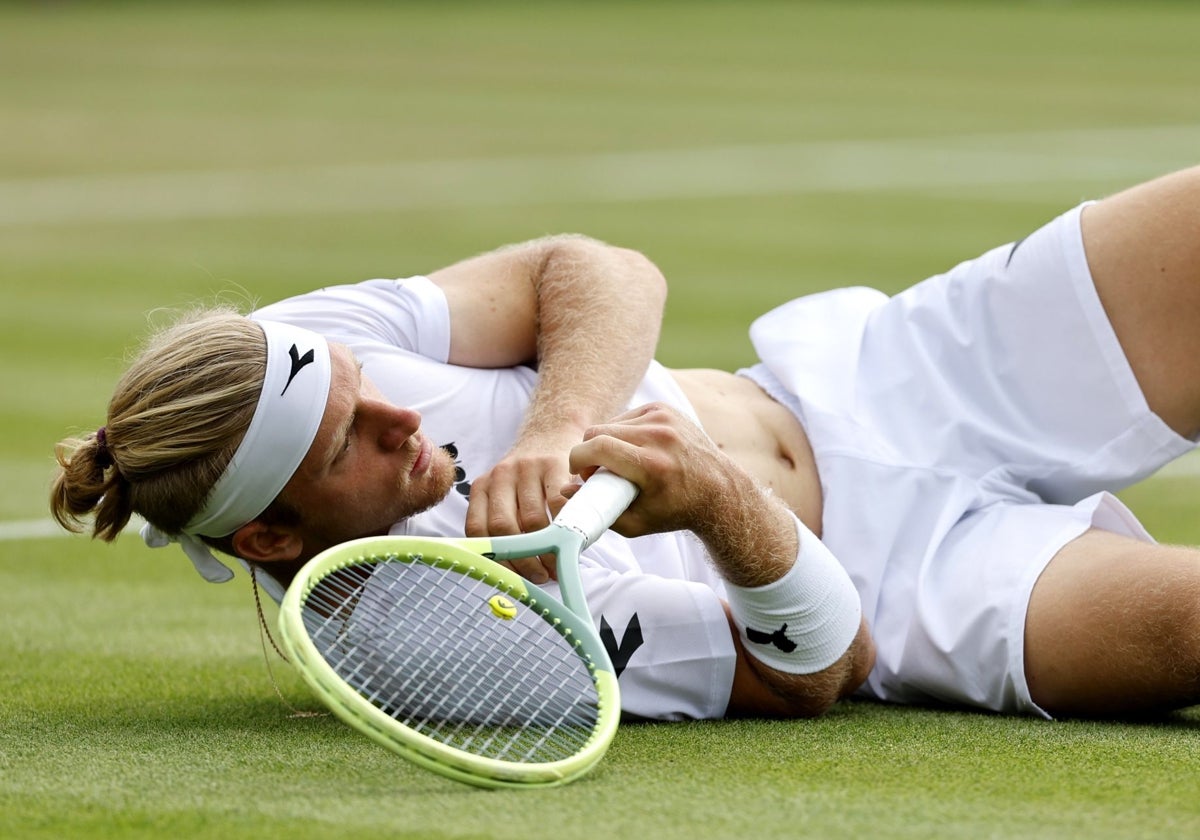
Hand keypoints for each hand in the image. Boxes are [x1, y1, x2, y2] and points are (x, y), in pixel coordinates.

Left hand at [464, 433, 576, 583]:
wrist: (553, 432)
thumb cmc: (530, 478)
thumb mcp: (508, 492)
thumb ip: (504, 522)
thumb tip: (510, 576)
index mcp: (482, 486)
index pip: (477, 530)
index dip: (496, 559)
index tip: (514, 579)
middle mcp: (500, 475)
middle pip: (503, 526)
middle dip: (523, 558)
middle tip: (540, 576)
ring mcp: (527, 467)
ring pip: (531, 519)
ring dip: (546, 549)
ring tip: (556, 563)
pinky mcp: (554, 464)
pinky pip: (558, 504)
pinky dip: (564, 527)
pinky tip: (570, 539)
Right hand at [565, 403, 735, 540]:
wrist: (719, 491)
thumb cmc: (676, 511)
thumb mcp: (635, 524)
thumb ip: (597, 511)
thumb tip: (565, 491)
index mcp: (652, 465)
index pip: (597, 446)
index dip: (578, 459)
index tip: (577, 473)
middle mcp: (659, 435)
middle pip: (598, 431)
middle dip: (588, 451)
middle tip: (596, 472)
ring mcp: (664, 418)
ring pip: (612, 422)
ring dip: (606, 441)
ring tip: (618, 463)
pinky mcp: (665, 409)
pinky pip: (628, 417)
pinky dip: (623, 432)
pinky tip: (634, 450)